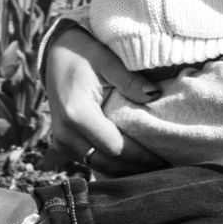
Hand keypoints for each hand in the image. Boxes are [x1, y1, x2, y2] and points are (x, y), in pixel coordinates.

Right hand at [43, 25, 166, 176]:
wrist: (57, 54)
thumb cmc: (85, 54)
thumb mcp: (108, 61)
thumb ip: (130, 80)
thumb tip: (155, 94)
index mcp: (76, 113)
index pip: (115, 147)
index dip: (141, 157)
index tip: (166, 159)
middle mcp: (65, 132)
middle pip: (107, 162)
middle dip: (137, 168)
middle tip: (165, 168)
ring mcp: (61, 141)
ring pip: (98, 166)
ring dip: (126, 170)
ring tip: (154, 168)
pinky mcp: (63, 144)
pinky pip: (90, 160)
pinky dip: (113, 164)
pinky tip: (135, 163)